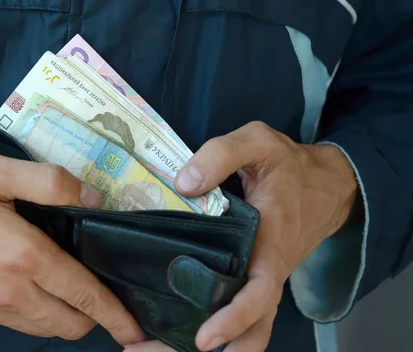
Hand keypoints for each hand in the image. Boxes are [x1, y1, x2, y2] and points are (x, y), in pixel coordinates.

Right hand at [0, 153, 144, 344]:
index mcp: (20, 256)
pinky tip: (34, 283)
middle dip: (95, 315)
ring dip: (66, 316)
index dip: (115, 313)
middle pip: (69, 324)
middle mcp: (8, 292)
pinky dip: (38, 313)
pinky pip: (17, 323)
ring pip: (44, 329)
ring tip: (73, 285)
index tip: (136, 326)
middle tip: (103, 287)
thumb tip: (90, 195)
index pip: (83, 294)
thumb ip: (45, 182)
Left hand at [124, 121, 357, 351]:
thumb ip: (221, 154)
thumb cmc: (290, 166)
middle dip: (207, 350)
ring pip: (243, 330)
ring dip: (201, 345)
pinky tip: (169, 327)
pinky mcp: (252, 278)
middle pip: (249, 330)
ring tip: (149, 348)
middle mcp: (267, 272)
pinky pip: (236, 313)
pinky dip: (212, 328)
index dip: (234, 319)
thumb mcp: (259, 143)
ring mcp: (260, 280)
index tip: (204, 340)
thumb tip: (183, 183)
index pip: (258, 293)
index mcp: (271, 244)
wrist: (325, 184)